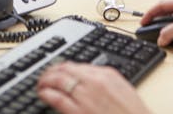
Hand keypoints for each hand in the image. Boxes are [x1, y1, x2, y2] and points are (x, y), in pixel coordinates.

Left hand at [36, 61, 150, 113]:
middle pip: (66, 69)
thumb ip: (106, 83)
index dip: (64, 67)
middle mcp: (94, 81)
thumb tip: (91, 80)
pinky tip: (43, 93)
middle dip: (52, 71)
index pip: (78, 64)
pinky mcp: (78, 111)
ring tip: (41, 84)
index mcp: (107, 74)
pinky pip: (57, 98)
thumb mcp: (123, 91)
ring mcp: (85, 95)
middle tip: (45, 75)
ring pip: (58, 80)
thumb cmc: (132, 113)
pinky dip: (47, 93)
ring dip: (46, 80)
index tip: (59, 70)